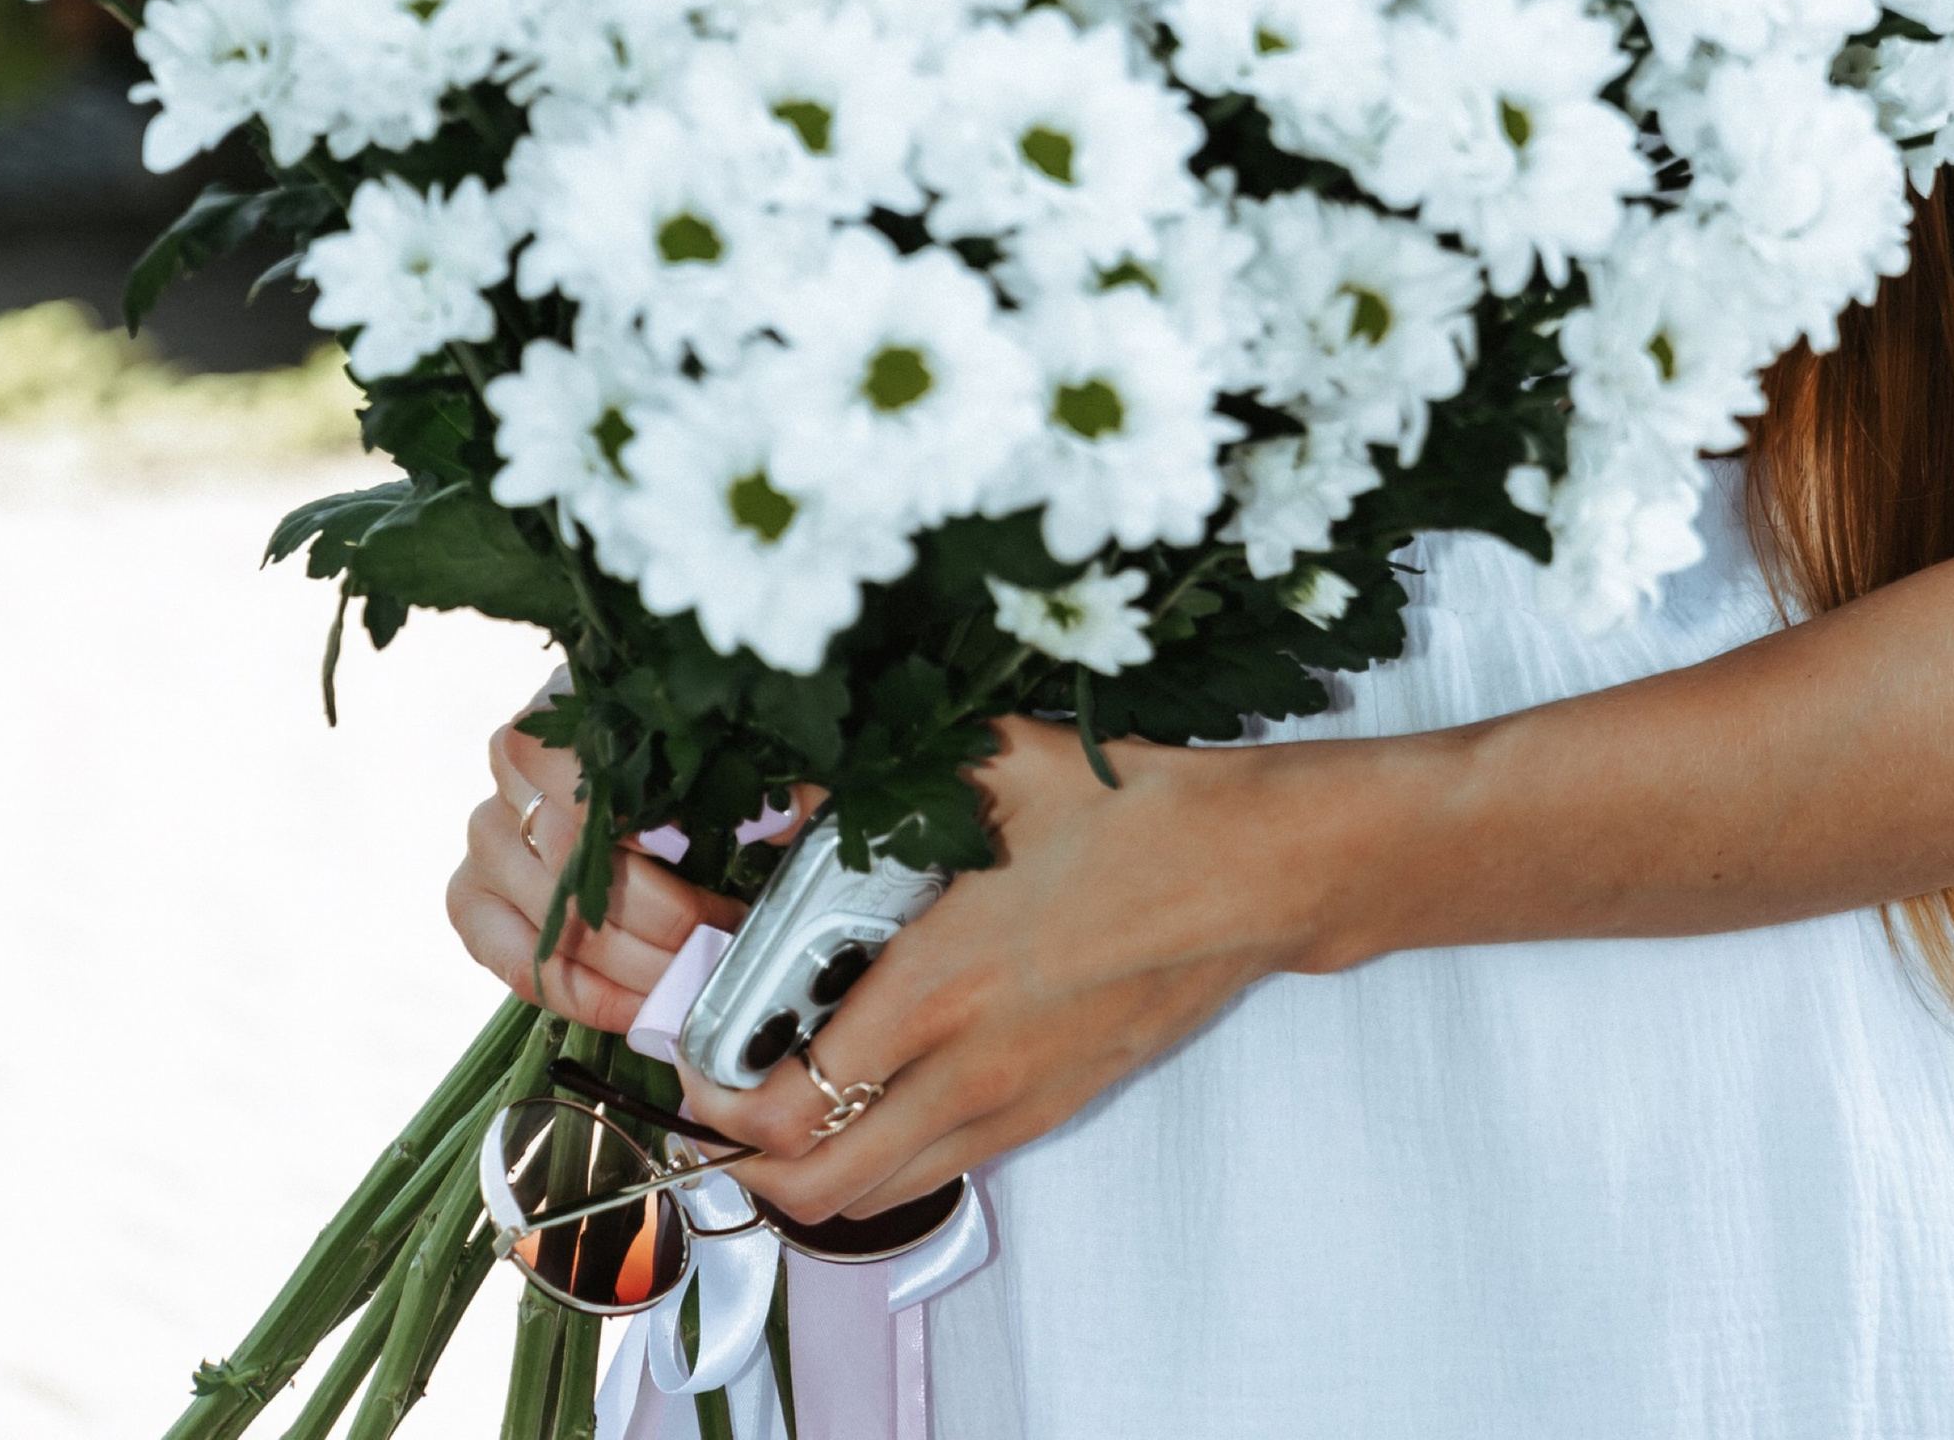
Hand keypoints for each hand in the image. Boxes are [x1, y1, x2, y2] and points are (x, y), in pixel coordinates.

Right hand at [445, 674, 775, 1035]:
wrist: (600, 769)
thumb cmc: (663, 753)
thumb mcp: (703, 744)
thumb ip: (744, 772)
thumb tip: (783, 816)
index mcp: (558, 717)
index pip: (591, 790)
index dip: (654, 839)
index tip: (715, 866)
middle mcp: (506, 776)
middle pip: (579, 870)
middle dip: (666, 920)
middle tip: (728, 940)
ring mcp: (482, 841)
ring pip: (557, 927)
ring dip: (638, 969)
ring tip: (702, 978)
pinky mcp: (469, 902)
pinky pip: (523, 969)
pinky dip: (589, 999)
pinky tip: (644, 1011)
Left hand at [678, 718, 1347, 1225]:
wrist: (1258, 871)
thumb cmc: (1135, 807)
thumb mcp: (997, 760)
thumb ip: (881, 778)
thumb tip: (786, 789)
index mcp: (941, 982)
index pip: (791, 1101)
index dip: (719, 1098)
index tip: (696, 1055)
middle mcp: (970, 1065)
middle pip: (820, 1184)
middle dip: (746, 1166)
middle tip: (718, 1106)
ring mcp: (1018, 1100)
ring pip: (881, 1193)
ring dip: (814, 1174)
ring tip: (782, 1110)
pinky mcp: (1057, 1107)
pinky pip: (944, 1168)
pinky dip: (886, 1159)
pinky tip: (878, 1092)